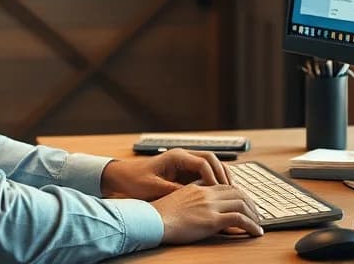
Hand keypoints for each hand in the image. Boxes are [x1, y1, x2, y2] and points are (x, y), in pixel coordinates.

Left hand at [101, 149, 230, 199]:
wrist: (122, 177)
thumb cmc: (135, 181)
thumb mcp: (154, 188)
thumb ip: (175, 191)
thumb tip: (196, 198)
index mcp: (176, 157)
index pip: (203, 163)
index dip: (213, 177)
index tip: (218, 192)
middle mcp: (183, 156)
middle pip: (212, 160)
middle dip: (223, 174)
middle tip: (231, 191)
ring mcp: (185, 163)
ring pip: (211, 165)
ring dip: (221, 176)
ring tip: (230, 192)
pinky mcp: (184, 171)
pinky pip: (204, 173)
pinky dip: (214, 181)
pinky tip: (219, 194)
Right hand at [150, 182, 262, 242]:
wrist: (152, 220)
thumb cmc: (160, 213)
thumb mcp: (177, 198)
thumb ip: (191, 196)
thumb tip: (200, 204)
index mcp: (199, 188)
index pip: (227, 186)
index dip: (239, 194)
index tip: (245, 204)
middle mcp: (208, 194)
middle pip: (238, 192)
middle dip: (250, 203)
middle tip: (256, 214)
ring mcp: (211, 206)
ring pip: (242, 204)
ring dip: (254, 215)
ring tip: (258, 225)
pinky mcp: (213, 219)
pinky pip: (240, 219)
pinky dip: (252, 226)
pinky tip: (255, 232)